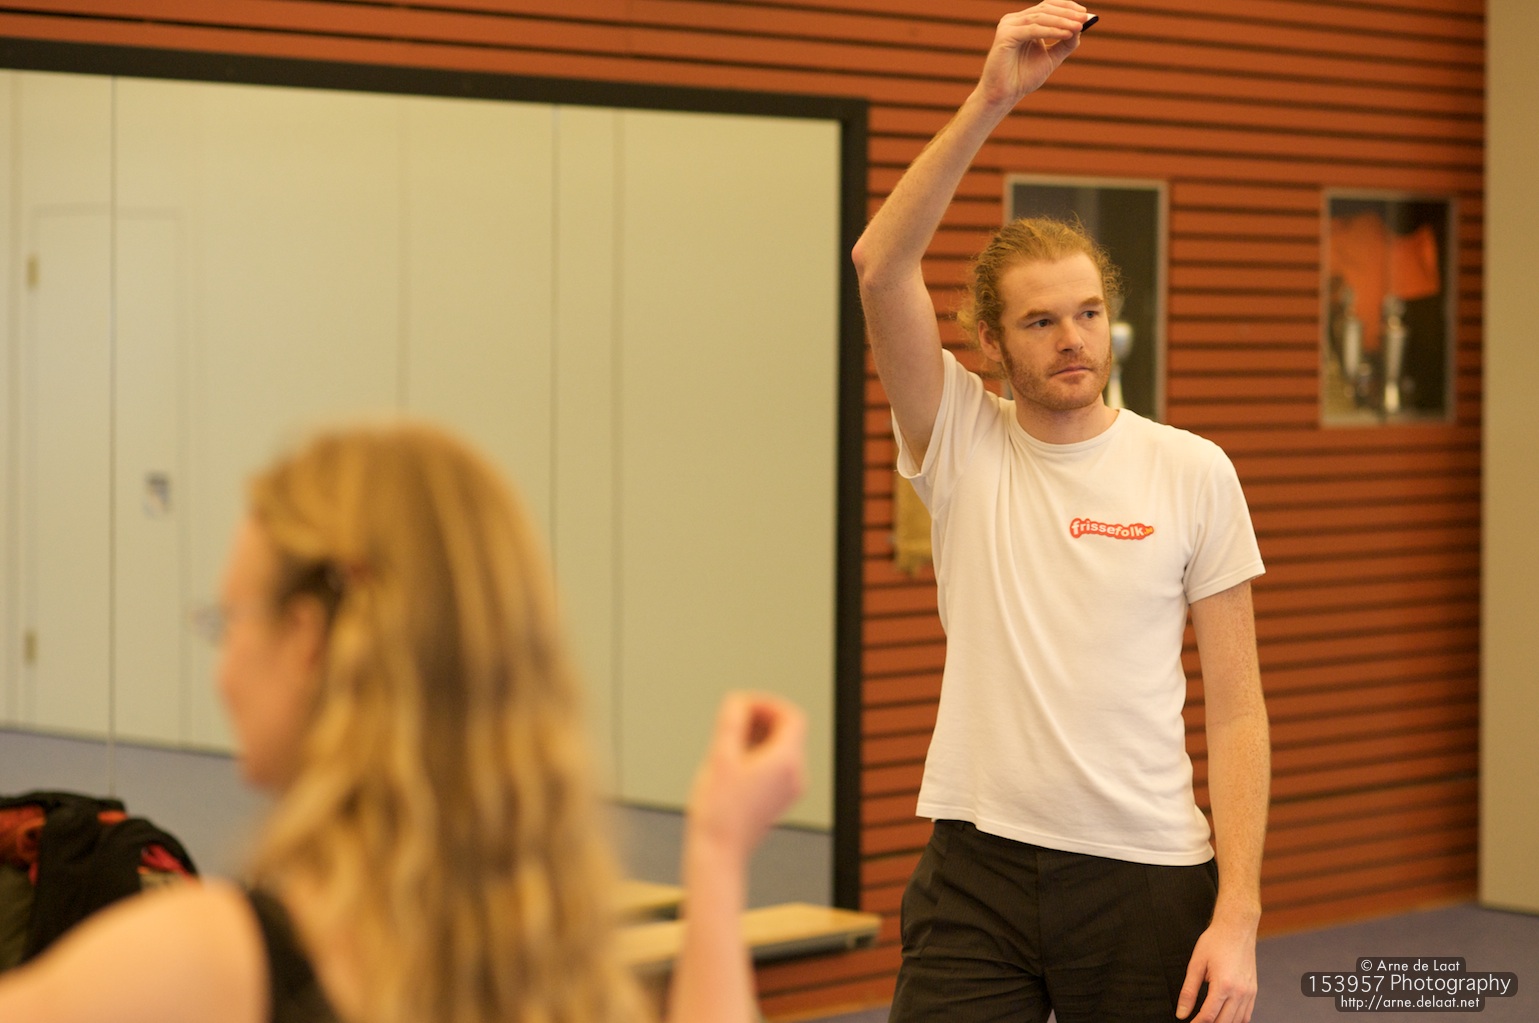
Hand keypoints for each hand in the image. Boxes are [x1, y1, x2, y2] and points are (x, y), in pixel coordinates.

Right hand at [685, 693, 806, 859]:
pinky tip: (734, 760)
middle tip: (732, 719)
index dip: (768, 703)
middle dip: (761, 718)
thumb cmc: (717, 810)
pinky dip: (759, 753)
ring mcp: (790, 789)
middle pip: (788, 730)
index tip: (742, 705)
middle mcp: (795, 775)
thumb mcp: (719, 756)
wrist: (718, 853)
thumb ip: (731, 721)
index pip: (791, 716)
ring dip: (758, 734)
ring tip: (729, 739)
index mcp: (786, 762)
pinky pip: (777, 765)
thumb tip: (738, 700)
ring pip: (782, 747)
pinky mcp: (780, 799)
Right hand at [976, 2, 1093, 109]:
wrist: (1004, 95)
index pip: (1047, 7)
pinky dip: (1051, 31)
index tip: (1085, 12)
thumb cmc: (1023, 78)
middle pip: (1044, 9)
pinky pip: (1033, 30)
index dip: (1066, 7)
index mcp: (1023, 23)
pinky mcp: (1005, 35)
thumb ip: (1065, 43)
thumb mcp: (1051, 58)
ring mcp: (1008, 26)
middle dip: (1067, 13)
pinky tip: (1066, 34)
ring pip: (1040, 17)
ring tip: (1078, 27)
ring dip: (1062, 21)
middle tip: (1084, 18)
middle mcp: (1014, 21)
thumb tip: (1082, 26)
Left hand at [1177, 909, 1258, 1022]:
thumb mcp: (1196, 964)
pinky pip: (1246, 1014)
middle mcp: (1240, 992)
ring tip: (1209, 1022)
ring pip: (1237, 1021)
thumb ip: (1188, 992)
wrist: (1237, 928)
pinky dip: (1235, 1021)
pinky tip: (1225, 1019)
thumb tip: (1181, 1013)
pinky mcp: (1253, 990)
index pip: (1209, 1015)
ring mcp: (1249, 992)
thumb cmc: (1215, 942)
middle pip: (1224, 1022)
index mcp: (1224, 985)